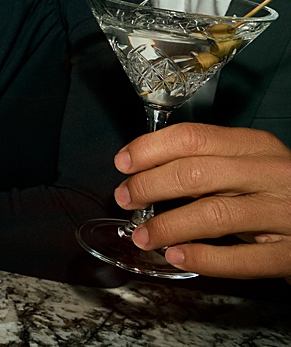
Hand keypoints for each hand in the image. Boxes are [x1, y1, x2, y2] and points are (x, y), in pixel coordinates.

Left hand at [114, 122, 290, 278]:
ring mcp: (285, 214)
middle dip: (150, 186)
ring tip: (143, 235)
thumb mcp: (249, 164)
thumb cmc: (277, 191)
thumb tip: (144, 168)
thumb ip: (207, 162)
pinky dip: (205, 258)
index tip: (123, 163)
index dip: (150, 149)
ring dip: (168, 226)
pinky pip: (244, 259)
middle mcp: (272, 174)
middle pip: (196, 174)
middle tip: (126, 198)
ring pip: (214, 214)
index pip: (193, 137)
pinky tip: (178, 255)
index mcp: (256, 146)